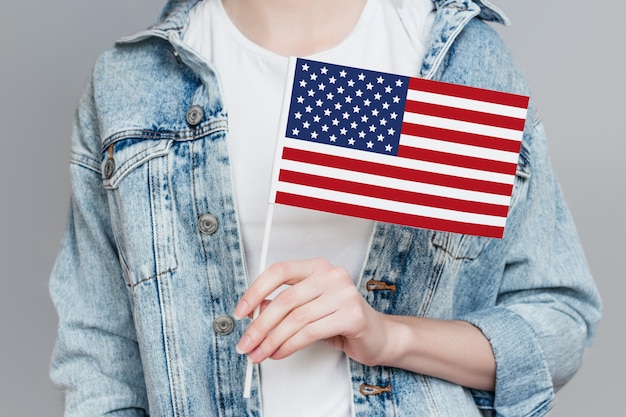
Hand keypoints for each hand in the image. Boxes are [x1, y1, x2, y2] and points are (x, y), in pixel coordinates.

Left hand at [234, 258, 387, 365]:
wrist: (378, 336)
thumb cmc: (341, 320)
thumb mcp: (307, 310)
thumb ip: (283, 307)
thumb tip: (253, 313)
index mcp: (317, 267)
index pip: (279, 271)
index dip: (255, 291)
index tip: (241, 311)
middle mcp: (331, 275)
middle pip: (284, 299)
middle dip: (260, 325)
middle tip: (246, 343)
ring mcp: (344, 293)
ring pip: (295, 319)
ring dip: (272, 341)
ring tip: (261, 353)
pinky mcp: (352, 315)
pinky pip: (310, 332)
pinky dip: (290, 346)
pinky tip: (280, 353)